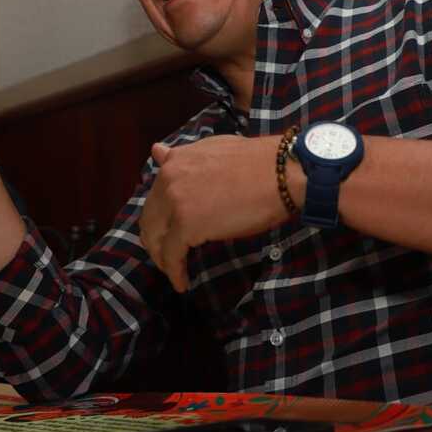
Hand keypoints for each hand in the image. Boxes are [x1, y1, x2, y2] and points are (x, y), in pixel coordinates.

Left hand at [139, 136, 287, 291]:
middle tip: (168, 255)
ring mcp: (176, 203)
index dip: (160, 216)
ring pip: (156, 238)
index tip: (167, 229)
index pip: (155, 195)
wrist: (281, 173)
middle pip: (150, 219)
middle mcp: (169, 179)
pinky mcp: (187, 226)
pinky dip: (174, 273)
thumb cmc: (258, 162)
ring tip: (174, 270)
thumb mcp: (214, 149)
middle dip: (156, 240)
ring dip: (162, 258)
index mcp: (175, 161)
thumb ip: (183, 156)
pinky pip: (172, 256)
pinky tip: (182, 283)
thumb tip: (157, 152)